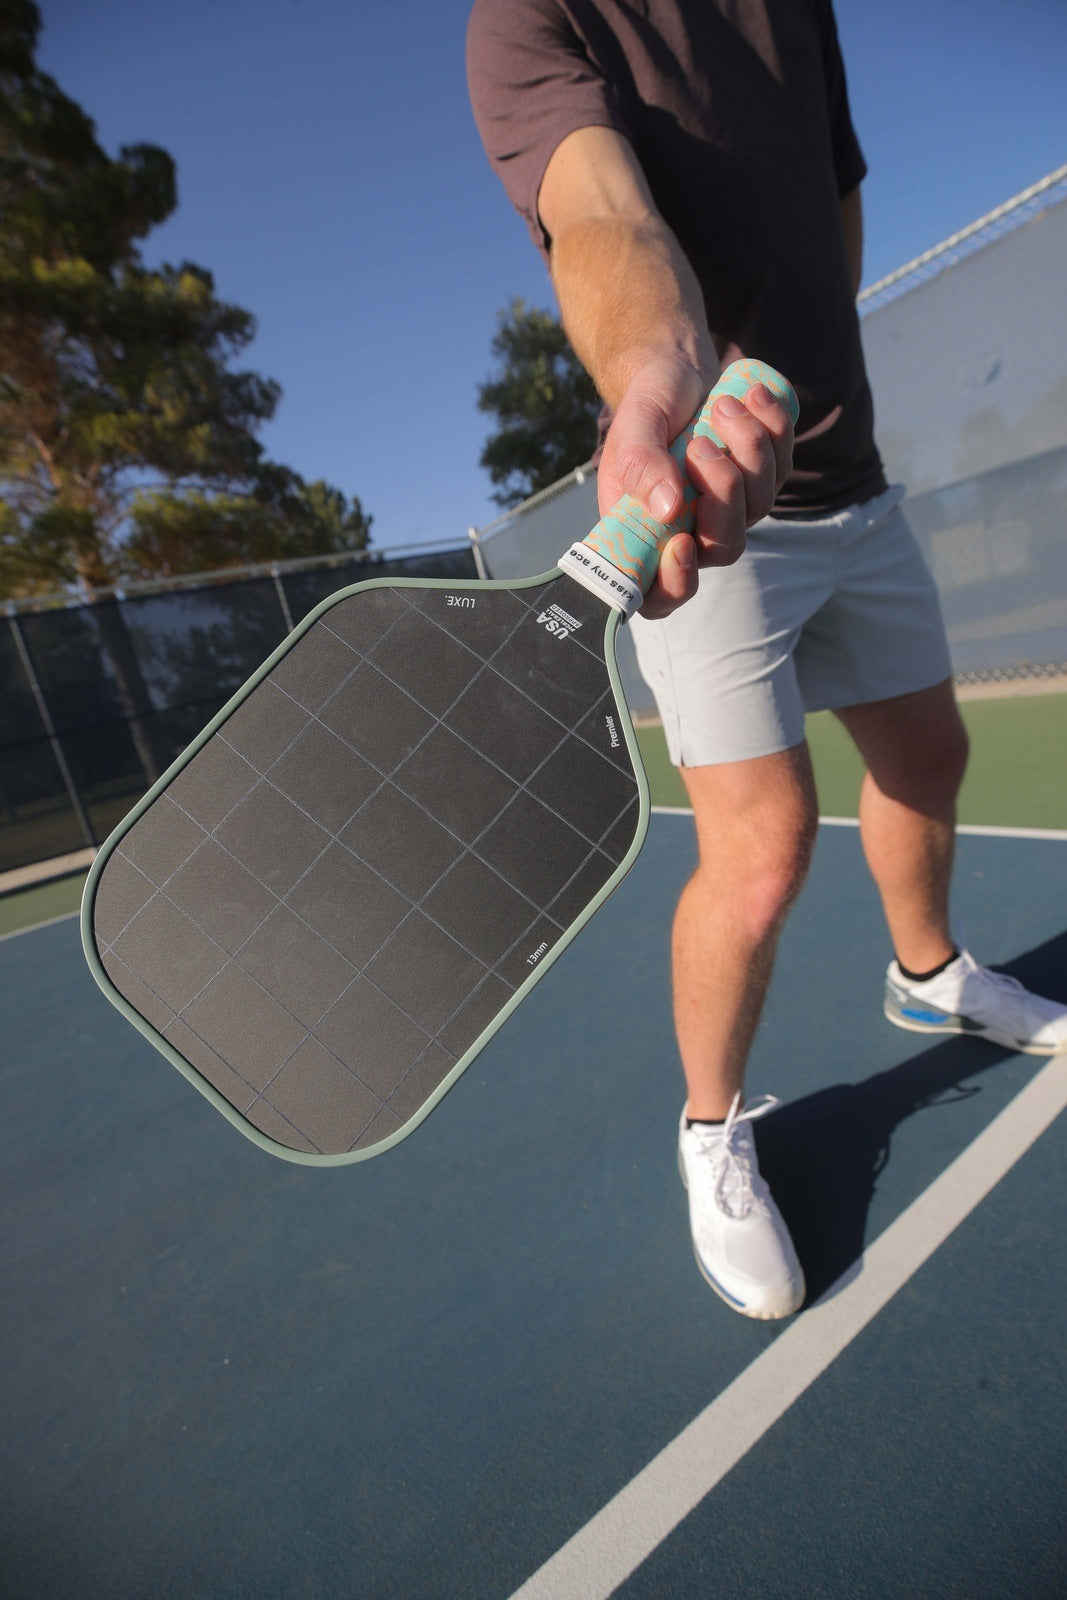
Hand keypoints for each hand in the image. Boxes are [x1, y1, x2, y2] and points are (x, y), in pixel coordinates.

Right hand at [596, 356, 794, 618]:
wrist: (676, 374)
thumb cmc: (648, 409)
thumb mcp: (634, 429)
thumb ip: (641, 467)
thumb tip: (668, 510)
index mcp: (647, 535)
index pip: (661, 594)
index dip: (675, 585)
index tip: (681, 543)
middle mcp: (693, 532)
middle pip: (726, 548)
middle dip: (724, 494)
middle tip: (699, 445)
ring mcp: (733, 510)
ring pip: (759, 503)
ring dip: (748, 449)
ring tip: (722, 406)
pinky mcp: (763, 480)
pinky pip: (781, 466)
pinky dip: (772, 428)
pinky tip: (753, 396)